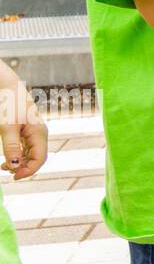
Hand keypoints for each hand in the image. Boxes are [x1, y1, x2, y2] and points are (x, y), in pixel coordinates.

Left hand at [0, 63, 47, 179]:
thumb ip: (11, 147)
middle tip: (5, 171)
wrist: (6, 87)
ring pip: (31, 155)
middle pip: (37, 158)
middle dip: (23, 168)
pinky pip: (25, 149)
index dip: (28, 171)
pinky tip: (6, 158)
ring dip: (19, 163)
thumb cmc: (8, 104)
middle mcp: (39, 134)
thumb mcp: (7, 127)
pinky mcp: (26, 131)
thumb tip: (15, 166)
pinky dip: (17, 156)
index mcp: (39, 133)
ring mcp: (34, 133)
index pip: (40, 159)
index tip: (13, 177)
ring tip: (3, 166)